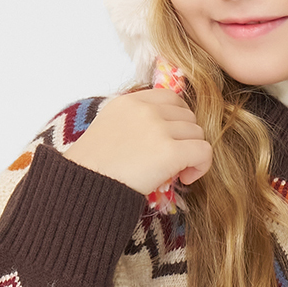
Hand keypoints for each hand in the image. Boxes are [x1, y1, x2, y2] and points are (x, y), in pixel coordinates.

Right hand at [64, 89, 212, 194]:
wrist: (83, 188)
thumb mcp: (109, 128)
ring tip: (177, 172)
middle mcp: (146, 110)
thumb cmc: (93, 168)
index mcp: (130, 102)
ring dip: (192, 153)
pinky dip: (202, 166)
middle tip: (172, 160)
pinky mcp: (170, 151)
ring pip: (198, 133)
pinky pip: (204, 151)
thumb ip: (136, 121)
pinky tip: (186, 179)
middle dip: (185, 137)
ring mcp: (159, 128)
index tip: (169, 139)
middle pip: (188, 116)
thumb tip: (167, 131)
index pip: (171, 98)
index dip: (177, 119)